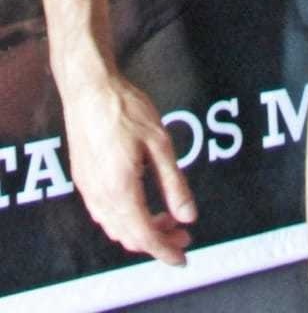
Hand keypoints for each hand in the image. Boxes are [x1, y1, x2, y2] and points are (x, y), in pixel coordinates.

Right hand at [62, 72, 197, 264]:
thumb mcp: (159, 143)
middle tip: (182, 234)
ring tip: (166, 218)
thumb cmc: (125, 108)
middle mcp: (100, 195)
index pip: (145, 235)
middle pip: (129, 236)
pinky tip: (141, 204)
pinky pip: (103, 213)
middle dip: (157, 242)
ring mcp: (87, 188)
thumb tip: (188, 216)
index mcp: (121, 189)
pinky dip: (124, 219)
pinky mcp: (82, 179)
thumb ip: (174, 184)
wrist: (89, 88)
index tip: (183, 256)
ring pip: (114, 227)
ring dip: (140, 230)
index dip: (165, 250)